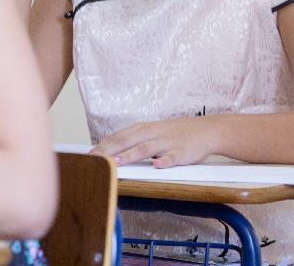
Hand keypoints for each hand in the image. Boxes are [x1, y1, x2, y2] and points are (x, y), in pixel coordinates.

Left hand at [90, 116, 220, 167]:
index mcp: (143, 129)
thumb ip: (132, 139)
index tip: (88, 155)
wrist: (205, 130)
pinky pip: (172, 157)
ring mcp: (167, 142)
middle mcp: (152, 133)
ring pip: (146, 148)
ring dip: (130, 155)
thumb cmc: (174, 133)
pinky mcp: (181, 152)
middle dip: (109, 151)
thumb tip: (108, 147)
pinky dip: (164, 161)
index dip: (102, 146)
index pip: (118, 137)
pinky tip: (157, 166)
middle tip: (94, 161)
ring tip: (117, 163)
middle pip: (127, 141)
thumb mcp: (151, 132)